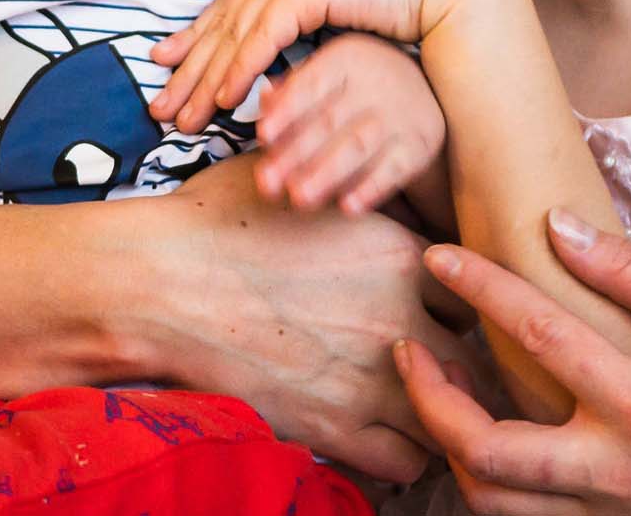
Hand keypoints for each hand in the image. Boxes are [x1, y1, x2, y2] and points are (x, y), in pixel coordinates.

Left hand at [149, 0, 502, 133]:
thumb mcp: (339, 8)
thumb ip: (304, 16)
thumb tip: (275, 45)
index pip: (230, 3)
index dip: (195, 36)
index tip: (165, 64)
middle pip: (223, 19)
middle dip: (189, 68)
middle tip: (161, 108)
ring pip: (236, 30)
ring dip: (207, 79)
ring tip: (185, 118)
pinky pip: (263, 34)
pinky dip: (239, 69)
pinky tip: (223, 99)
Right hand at [149, 154, 482, 482]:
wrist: (161, 282)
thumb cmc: (216, 221)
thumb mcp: (294, 185)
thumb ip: (343, 188)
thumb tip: (352, 169)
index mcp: (396, 252)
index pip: (470, 290)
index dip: (452, 301)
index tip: (430, 309)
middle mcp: (398, 316)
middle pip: (470, 355)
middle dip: (453, 362)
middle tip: (430, 366)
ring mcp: (371, 376)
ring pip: (448, 416)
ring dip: (437, 414)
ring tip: (414, 409)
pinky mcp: (336, 426)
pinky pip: (406, 461)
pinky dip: (404, 455)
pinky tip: (383, 437)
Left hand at [256, 32, 444, 215]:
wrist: (425, 89)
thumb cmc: (357, 85)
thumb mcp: (327, 73)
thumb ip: (292, 88)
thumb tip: (262, 100)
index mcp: (346, 58)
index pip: (311, 84)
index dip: (286, 111)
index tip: (262, 136)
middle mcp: (376, 81)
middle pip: (329, 121)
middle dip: (295, 155)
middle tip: (267, 184)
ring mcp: (402, 113)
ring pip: (359, 146)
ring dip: (326, 175)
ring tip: (299, 199)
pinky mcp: (421, 143)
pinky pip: (395, 168)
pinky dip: (371, 188)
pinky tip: (347, 207)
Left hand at [393, 214, 630, 515]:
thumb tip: (555, 228)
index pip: (537, 335)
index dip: (479, 287)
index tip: (439, 256)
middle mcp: (623, 474)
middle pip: (487, 453)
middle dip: (429, 400)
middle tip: (407, 350)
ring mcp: (619, 515)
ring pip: (499, 504)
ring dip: (451, 451)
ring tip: (438, 395)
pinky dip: (494, 484)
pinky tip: (484, 436)